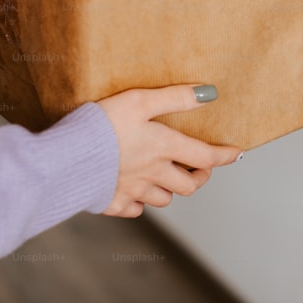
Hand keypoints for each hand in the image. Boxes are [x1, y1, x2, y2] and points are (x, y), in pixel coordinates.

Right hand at [97, 84, 242, 217]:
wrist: (66, 155)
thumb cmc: (102, 123)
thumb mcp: (140, 100)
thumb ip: (176, 97)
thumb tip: (210, 93)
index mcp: (163, 147)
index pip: (206, 157)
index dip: (225, 156)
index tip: (237, 154)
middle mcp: (154, 173)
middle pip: (189, 186)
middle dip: (198, 177)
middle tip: (199, 168)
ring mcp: (133, 191)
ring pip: (164, 199)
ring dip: (171, 189)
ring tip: (167, 176)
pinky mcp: (112, 203)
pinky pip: (136, 209)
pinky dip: (141, 203)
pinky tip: (137, 191)